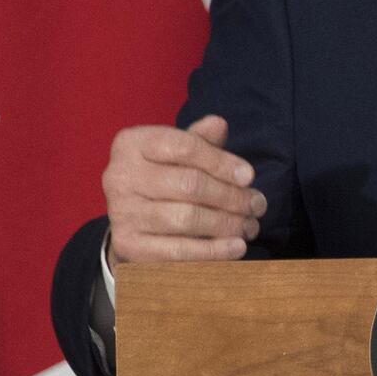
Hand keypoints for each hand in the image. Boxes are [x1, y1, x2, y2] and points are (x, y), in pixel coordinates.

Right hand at [105, 116, 265, 262]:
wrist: (133, 219)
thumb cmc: (166, 177)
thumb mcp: (180, 152)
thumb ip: (200, 140)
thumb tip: (218, 125)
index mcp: (132, 143)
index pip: (185, 147)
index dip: (222, 162)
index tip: (249, 177)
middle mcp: (119, 175)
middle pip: (189, 184)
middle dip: (231, 196)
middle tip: (257, 206)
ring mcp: (121, 212)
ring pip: (186, 218)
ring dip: (227, 224)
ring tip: (250, 226)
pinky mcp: (127, 244)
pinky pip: (177, 251)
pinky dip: (213, 251)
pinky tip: (236, 247)